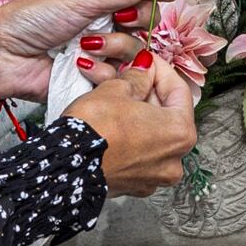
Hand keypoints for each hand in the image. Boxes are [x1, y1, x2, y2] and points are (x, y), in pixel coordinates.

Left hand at [0, 0, 165, 101]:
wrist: (4, 54)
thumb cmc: (34, 18)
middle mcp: (107, 25)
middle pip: (147, 23)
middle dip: (136, 21)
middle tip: (116, 20)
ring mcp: (103, 53)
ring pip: (136, 51)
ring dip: (114, 47)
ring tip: (85, 47)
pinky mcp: (96, 79)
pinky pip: (120, 77)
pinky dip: (103, 71)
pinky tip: (81, 66)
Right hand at [69, 57, 198, 194]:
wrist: (65, 165)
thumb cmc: (94, 128)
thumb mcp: (117, 89)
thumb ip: (138, 76)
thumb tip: (144, 68)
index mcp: (181, 132)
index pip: (179, 90)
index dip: (160, 70)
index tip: (146, 61)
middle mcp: (175, 159)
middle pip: (168, 115)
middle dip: (149, 93)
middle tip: (131, 76)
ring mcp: (155, 176)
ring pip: (154, 136)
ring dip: (140, 115)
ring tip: (120, 98)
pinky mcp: (135, 185)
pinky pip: (140, 154)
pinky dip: (132, 137)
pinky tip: (115, 124)